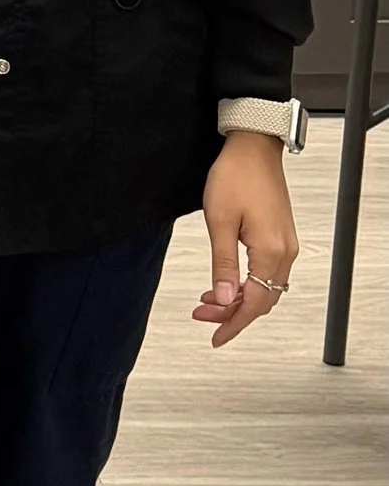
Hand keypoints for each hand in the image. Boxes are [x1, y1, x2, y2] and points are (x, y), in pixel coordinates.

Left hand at [195, 130, 297, 346]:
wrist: (253, 148)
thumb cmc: (234, 177)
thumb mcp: (219, 222)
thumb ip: (223, 264)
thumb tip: (224, 298)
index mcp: (270, 252)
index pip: (254, 302)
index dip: (233, 323)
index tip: (214, 337)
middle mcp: (285, 253)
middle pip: (262, 299)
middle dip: (231, 313)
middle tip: (200, 316)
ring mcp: (286, 245)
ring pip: (265, 287)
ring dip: (238, 298)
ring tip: (206, 301)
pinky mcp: (281, 236)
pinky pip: (267, 272)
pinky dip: (247, 283)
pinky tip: (225, 281)